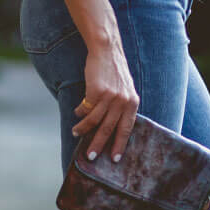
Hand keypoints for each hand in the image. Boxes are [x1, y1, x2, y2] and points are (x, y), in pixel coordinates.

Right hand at [71, 43, 138, 162]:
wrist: (107, 50)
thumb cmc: (114, 71)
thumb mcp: (125, 90)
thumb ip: (121, 106)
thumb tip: (110, 128)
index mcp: (132, 103)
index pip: (127, 129)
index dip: (120, 144)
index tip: (115, 159)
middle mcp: (123, 101)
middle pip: (109, 128)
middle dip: (99, 144)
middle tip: (91, 156)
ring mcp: (110, 96)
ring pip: (95, 120)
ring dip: (84, 129)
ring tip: (76, 133)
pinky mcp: (96, 91)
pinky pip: (86, 108)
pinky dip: (80, 113)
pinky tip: (77, 115)